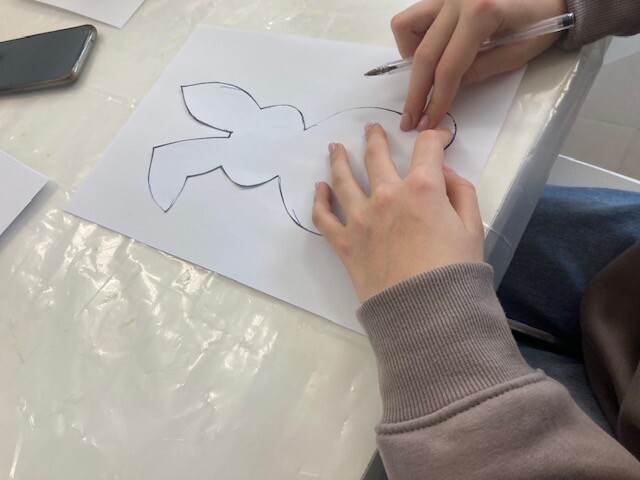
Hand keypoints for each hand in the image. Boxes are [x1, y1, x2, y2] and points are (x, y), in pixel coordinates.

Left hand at [312, 123, 483, 301]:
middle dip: (376, 138)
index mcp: (423, 188)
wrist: (426, 313)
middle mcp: (387, 195)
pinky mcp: (344, 243)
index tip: (436, 138)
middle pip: (376, 156)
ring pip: (343, 179)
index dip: (434, 138)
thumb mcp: (473, 228)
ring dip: (339, 160)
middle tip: (371, 129)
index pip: (426, 148)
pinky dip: (319, 199)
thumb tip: (444, 173)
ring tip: (334, 148)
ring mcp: (361, 218)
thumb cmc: (455, 272)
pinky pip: (323, 216)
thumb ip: (461, 192)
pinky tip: (319, 188)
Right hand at [392, 0, 566, 130]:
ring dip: (409, 58)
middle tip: (410, 119)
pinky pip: (414, 16)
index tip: (429, 122)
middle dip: (416, 93)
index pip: (448, 67)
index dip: (437, 100)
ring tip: (422, 77)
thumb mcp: (517, 53)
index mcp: (481, 13)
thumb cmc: (544, 20)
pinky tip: (429, 51)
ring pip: (406, 28)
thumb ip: (480, 71)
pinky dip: (413, 37)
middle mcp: (457, 0)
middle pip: (424, 55)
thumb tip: (448, 90)